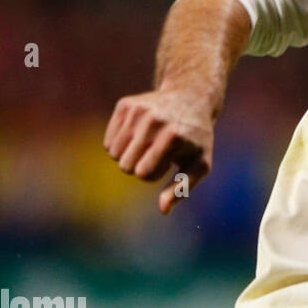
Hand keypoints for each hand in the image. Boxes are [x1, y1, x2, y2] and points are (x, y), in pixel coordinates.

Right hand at [103, 87, 215, 214]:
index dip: (153, 174)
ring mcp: (137, 110)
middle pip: (125, 166)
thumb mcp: (199, 163)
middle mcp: (153, 121)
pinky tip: (140, 134)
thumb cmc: (196, 137)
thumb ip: (182, 188)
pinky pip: (108, 141)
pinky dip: (121, 144)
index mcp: (173, 136)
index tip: (168, 162)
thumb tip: (163, 209)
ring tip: (150, 144)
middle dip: (139, 166)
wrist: (191, 97)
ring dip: (129, 155)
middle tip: (158, 153)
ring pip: (113, 154)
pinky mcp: (125, 105)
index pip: (143, 174)